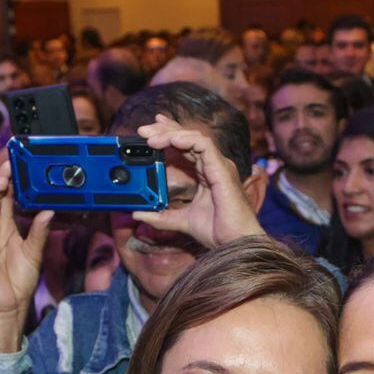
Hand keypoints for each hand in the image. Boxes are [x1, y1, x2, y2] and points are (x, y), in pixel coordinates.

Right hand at [0, 161, 53, 352]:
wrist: (10, 306)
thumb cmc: (18, 280)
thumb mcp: (35, 251)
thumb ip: (39, 230)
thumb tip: (48, 210)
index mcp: (4, 226)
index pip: (4, 197)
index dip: (9, 179)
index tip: (18, 161)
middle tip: (10, 162)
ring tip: (2, 178)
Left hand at [134, 115, 265, 248]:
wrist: (234, 242)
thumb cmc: (218, 232)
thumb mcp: (181, 221)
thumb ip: (161, 216)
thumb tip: (138, 214)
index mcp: (205, 173)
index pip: (185, 146)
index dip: (168, 135)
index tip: (148, 133)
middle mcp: (213, 165)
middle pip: (187, 138)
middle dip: (164, 130)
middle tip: (143, 130)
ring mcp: (219, 165)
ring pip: (194, 138)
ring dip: (171, 134)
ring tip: (152, 139)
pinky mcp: (222, 169)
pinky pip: (204, 146)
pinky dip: (188, 140)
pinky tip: (172, 141)